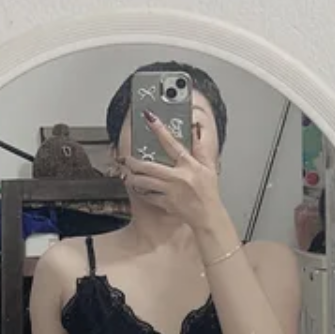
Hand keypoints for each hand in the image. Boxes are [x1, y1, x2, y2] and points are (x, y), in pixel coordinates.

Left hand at [123, 111, 225, 237]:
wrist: (208, 215)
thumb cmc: (209, 192)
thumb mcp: (209, 167)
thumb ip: (200, 148)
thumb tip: (196, 130)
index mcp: (189, 165)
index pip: (171, 143)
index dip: (159, 129)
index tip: (149, 118)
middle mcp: (178, 177)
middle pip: (148, 166)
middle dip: (133, 162)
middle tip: (125, 158)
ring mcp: (170, 191)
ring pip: (144, 182)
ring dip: (132, 177)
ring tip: (127, 174)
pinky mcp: (165, 203)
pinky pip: (148, 196)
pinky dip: (141, 192)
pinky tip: (137, 188)